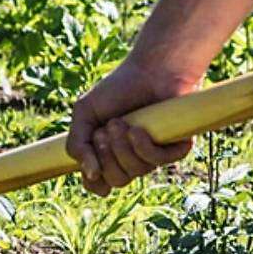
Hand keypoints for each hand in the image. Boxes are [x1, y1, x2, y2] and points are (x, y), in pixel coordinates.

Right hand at [67, 56, 199, 194]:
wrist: (150, 68)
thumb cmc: (117, 89)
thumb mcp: (84, 114)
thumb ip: (76, 145)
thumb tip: (90, 175)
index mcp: (108, 154)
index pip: (99, 185)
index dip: (94, 180)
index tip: (90, 163)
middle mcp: (131, 158)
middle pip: (118, 181)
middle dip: (107, 157)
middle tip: (105, 130)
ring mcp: (152, 154)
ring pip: (137, 171)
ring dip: (123, 148)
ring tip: (121, 122)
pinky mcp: (175, 147)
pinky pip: (158, 161)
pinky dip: (143, 146)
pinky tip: (138, 129)